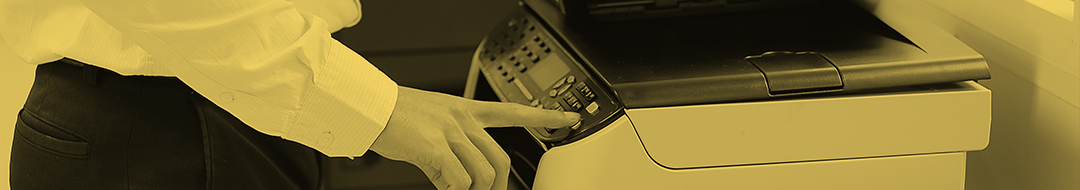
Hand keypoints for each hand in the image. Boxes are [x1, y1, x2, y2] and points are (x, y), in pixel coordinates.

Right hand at [370, 86, 580, 189]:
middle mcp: (463, 120)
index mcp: (466, 110)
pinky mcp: (436, 147)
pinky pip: (458, 180)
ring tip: (453, 189)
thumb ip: (453, 143)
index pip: (514, 111)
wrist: (371, 106)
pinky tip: (441, 185)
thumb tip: (460, 178)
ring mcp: (451, 133)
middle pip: (500, 158)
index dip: (544, 117)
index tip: (568, 118)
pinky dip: (452, 189)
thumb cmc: (397, 115)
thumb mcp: (434, 121)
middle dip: (498, 185)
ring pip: (482, 173)